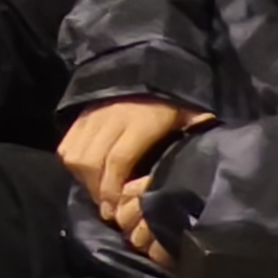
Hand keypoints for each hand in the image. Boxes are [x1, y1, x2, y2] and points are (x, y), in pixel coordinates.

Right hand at [59, 96, 204, 254]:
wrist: (148, 66)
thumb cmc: (172, 100)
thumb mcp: (189, 115)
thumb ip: (197, 133)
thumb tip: (211, 157)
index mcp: (142, 121)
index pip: (119, 159)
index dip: (115, 188)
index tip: (118, 209)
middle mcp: (112, 118)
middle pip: (93, 161)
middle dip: (98, 191)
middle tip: (109, 210)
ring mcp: (93, 116)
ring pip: (76, 155)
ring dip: (84, 180)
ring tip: (98, 195)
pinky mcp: (80, 116)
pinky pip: (66, 146)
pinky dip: (73, 165)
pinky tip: (86, 176)